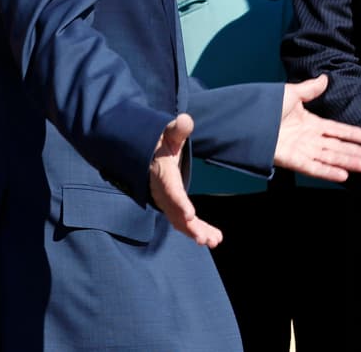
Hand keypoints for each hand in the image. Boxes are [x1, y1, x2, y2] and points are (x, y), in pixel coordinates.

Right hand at [149, 113, 221, 247]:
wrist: (146, 154)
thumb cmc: (160, 142)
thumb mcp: (167, 133)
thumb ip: (177, 129)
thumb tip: (185, 120)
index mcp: (162, 172)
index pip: (170, 189)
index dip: (179, 202)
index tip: (190, 215)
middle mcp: (162, 191)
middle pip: (174, 211)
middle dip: (190, 226)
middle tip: (204, 238)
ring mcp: (166, 201)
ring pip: (179, 220)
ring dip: (196, 232)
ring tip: (214, 240)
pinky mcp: (172, 206)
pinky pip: (182, 221)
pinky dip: (195, 230)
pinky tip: (212, 238)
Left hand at [275, 76, 360, 181]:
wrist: (244, 118)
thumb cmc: (265, 105)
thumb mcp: (291, 94)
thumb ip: (309, 89)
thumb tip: (324, 77)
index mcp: (308, 123)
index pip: (335, 130)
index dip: (351, 134)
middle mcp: (307, 138)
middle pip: (335, 146)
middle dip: (354, 152)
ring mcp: (300, 150)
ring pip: (329, 157)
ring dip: (347, 162)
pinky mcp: (291, 160)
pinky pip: (313, 167)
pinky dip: (328, 171)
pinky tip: (343, 175)